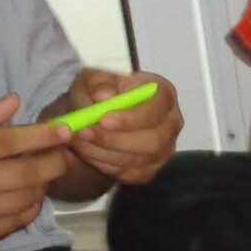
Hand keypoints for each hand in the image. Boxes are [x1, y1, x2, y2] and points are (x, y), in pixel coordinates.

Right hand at [0, 95, 70, 250]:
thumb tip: (15, 102)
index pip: (5, 142)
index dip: (40, 136)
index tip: (64, 130)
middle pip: (23, 174)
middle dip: (53, 162)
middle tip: (64, 153)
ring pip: (24, 199)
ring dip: (43, 184)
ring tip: (46, 171)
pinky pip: (16, 221)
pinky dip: (30, 206)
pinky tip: (29, 194)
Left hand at [59, 69, 182, 188]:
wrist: (97, 112)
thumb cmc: (102, 89)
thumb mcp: (95, 76)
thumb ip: (99, 82)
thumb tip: (103, 96)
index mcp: (164, 94)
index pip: (157, 109)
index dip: (132, 118)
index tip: (103, 119)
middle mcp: (171, 124)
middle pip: (153, 141)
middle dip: (115, 140)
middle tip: (85, 133)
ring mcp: (164, 149)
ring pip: (138, 160)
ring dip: (104, 152)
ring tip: (79, 139)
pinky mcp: (151, 169)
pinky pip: (130, 174)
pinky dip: (105, 165)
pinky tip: (90, 150)